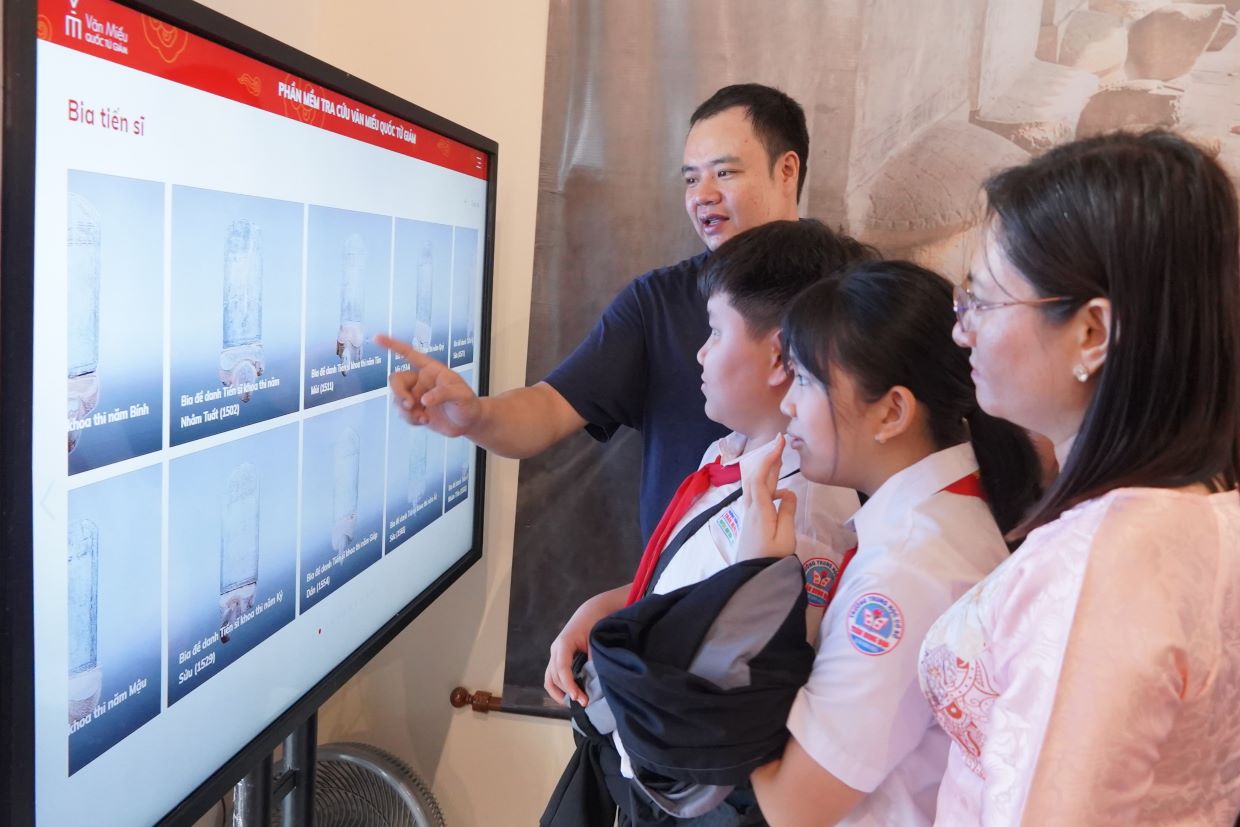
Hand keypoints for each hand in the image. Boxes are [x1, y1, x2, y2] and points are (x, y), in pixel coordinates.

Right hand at [375, 333, 481, 436]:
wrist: (468, 423)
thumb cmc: (468, 403)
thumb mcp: (461, 395)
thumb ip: (443, 394)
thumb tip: (423, 400)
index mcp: (431, 369)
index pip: (410, 354)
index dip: (393, 346)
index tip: (377, 339)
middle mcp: (420, 380)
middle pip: (396, 380)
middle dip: (399, 393)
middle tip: (410, 405)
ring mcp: (416, 395)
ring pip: (398, 400)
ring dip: (407, 411)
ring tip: (423, 418)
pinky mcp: (415, 410)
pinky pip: (403, 413)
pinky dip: (410, 419)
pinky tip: (424, 421)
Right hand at [544, 587, 626, 705]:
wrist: (591, 612)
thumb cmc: (594, 623)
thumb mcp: (596, 641)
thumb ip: (594, 659)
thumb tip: (596, 682)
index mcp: (563, 643)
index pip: (562, 668)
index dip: (569, 685)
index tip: (579, 698)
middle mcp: (555, 650)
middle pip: (554, 676)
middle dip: (567, 692)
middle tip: (584, 702)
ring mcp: (555, 654)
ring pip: (550, 679)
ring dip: (560, 693)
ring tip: (575, 703)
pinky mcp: (558, 658)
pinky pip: (553, 676)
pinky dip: (559, 687)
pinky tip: (571, 695)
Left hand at [736, 433, 797, 560]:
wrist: (752, 579)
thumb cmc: (771, 560)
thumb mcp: (786, 537)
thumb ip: (787, 512)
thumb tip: (788, 493)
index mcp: (759, 510)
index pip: (761, 477)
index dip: (769, 458)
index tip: (779, 443)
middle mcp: (751, 509)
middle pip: (756, 477)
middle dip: (767, 458)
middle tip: (780, 442)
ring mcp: (749, 516)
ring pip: (755, 486)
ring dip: (766, 471)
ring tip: (780, 460)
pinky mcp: (751, 522)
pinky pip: (757, 497)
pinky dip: (767, 487)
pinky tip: (779, 492)